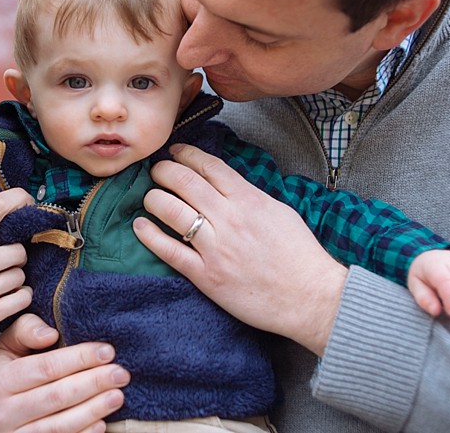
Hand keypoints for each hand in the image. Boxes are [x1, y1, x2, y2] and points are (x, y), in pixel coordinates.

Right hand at [0, 314, 129, 432]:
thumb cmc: (4, 373)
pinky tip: (102, 422)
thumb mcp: (6, 346)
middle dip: (94, 383)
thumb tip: (50, 334)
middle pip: (57, 396)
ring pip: (61, 425)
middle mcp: (4, 412)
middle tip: (121, 373)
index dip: (79, 358)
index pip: (46, 368)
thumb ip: (25, 330)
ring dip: (94, 409)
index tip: (107, 351)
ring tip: (118, 395)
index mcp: (1, 381)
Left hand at [133, 144, 347, 355]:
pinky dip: (150, 235)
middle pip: (184, 182)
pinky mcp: (207, 276)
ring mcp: (216, 247)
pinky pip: (170, 250)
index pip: (208, 166)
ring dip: (153, 198)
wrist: (310, 297)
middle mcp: (229, 218)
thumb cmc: (299, 255)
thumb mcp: (278, 211)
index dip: (186, 154)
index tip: (175, 151)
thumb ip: (249, 195)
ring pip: (171, 211)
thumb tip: (224, 184)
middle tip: (156, 171)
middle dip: (163, 171)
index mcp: (248, 199)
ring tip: (148, 196)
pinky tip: (140, 226)